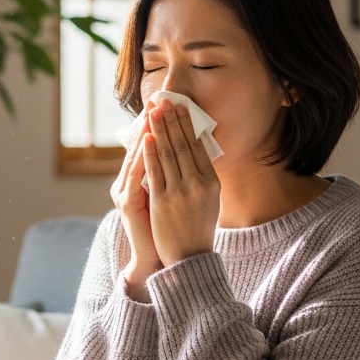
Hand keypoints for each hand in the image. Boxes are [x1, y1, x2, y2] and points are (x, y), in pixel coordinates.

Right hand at [110, 113, 160, 299]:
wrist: (155, 260)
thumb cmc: (164, 230)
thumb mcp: (167, 199)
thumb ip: (168, 178)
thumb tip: (185, 153)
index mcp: (136, 181)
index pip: (147, 147)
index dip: (157, 126)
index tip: (168, 105)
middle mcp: (126, 184)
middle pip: (140, 147)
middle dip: (152, 123)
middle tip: (160, 100)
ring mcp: (124, 192)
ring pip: (136, 157)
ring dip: (145, 134)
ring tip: (154, 114)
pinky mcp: (128, 203)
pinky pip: (135, 176)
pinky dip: (141, 158)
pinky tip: (146, 143)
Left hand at [142, 99, 219, 265]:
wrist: (188, 258)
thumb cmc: (198, 227)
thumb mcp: (210, 200)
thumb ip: (203, 176)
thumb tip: (195, 148)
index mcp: (213, 182)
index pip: (199, 146)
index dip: (188, 124)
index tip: (181, 107)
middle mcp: (198, 184)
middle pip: (183, 145)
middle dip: (172, 120)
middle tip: (164, 100)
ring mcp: (179, 192)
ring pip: (168, 154)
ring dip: (159, 130)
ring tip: (153, 111)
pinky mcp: (161, 201)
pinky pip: (154, 171)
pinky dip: (150, 152)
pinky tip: (146, 138)